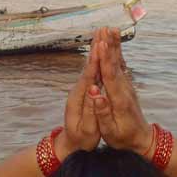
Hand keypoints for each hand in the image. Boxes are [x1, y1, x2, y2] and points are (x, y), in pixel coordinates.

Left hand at [54, 30, 101, 158]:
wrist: (71, 145)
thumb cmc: (81, 140)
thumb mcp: (86, 130)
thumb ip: (90, 111)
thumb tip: (94, 93)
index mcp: (78, 99)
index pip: (87, 76)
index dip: (94, 61)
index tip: (100, 46)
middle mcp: (79, 91)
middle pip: (88, 66)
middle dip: (96, 49)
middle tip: (102, 30)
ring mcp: (82, 90)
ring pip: (91, 66)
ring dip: (97, 50)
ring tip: (103, 33)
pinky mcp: (87, 92)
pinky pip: (95, 72)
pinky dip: (99, 60)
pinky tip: (104, 49)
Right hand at [89, 28, 151, 156]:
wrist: (141, 139)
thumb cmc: (122, 138)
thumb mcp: (110, 131)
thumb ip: (103, 112)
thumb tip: (96, 94)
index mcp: (119, 99)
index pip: (110, 75)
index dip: (104, 59)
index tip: (100, 44)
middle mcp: (124, 89)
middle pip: (116, 63)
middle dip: (109, 45)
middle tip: (105, 28)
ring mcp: (127, 86)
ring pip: (119, 62)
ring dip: (114, 45)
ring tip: (110, 29)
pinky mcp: (126, 86)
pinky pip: (120, 66)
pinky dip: (117, 53)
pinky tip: (115, 44)